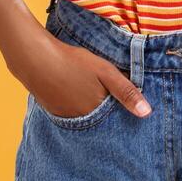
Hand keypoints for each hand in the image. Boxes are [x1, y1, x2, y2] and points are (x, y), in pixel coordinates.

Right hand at [7, 30, 148, 118]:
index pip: (117, 120)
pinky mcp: (55, 112)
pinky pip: (73, 115)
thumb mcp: (105, 72)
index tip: (129, 108)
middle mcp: (82, 120)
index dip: (124, 113)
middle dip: (109, 115)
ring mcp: (67, 117)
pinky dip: (78, 108)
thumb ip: (126, 91)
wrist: (34, 59)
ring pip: (87, 119)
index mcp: (97, 111)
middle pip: (102, 121)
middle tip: (110, 99)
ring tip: (93, 94)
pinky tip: (77, 93)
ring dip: (93, 111)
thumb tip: (147, 113)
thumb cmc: (72, 62)